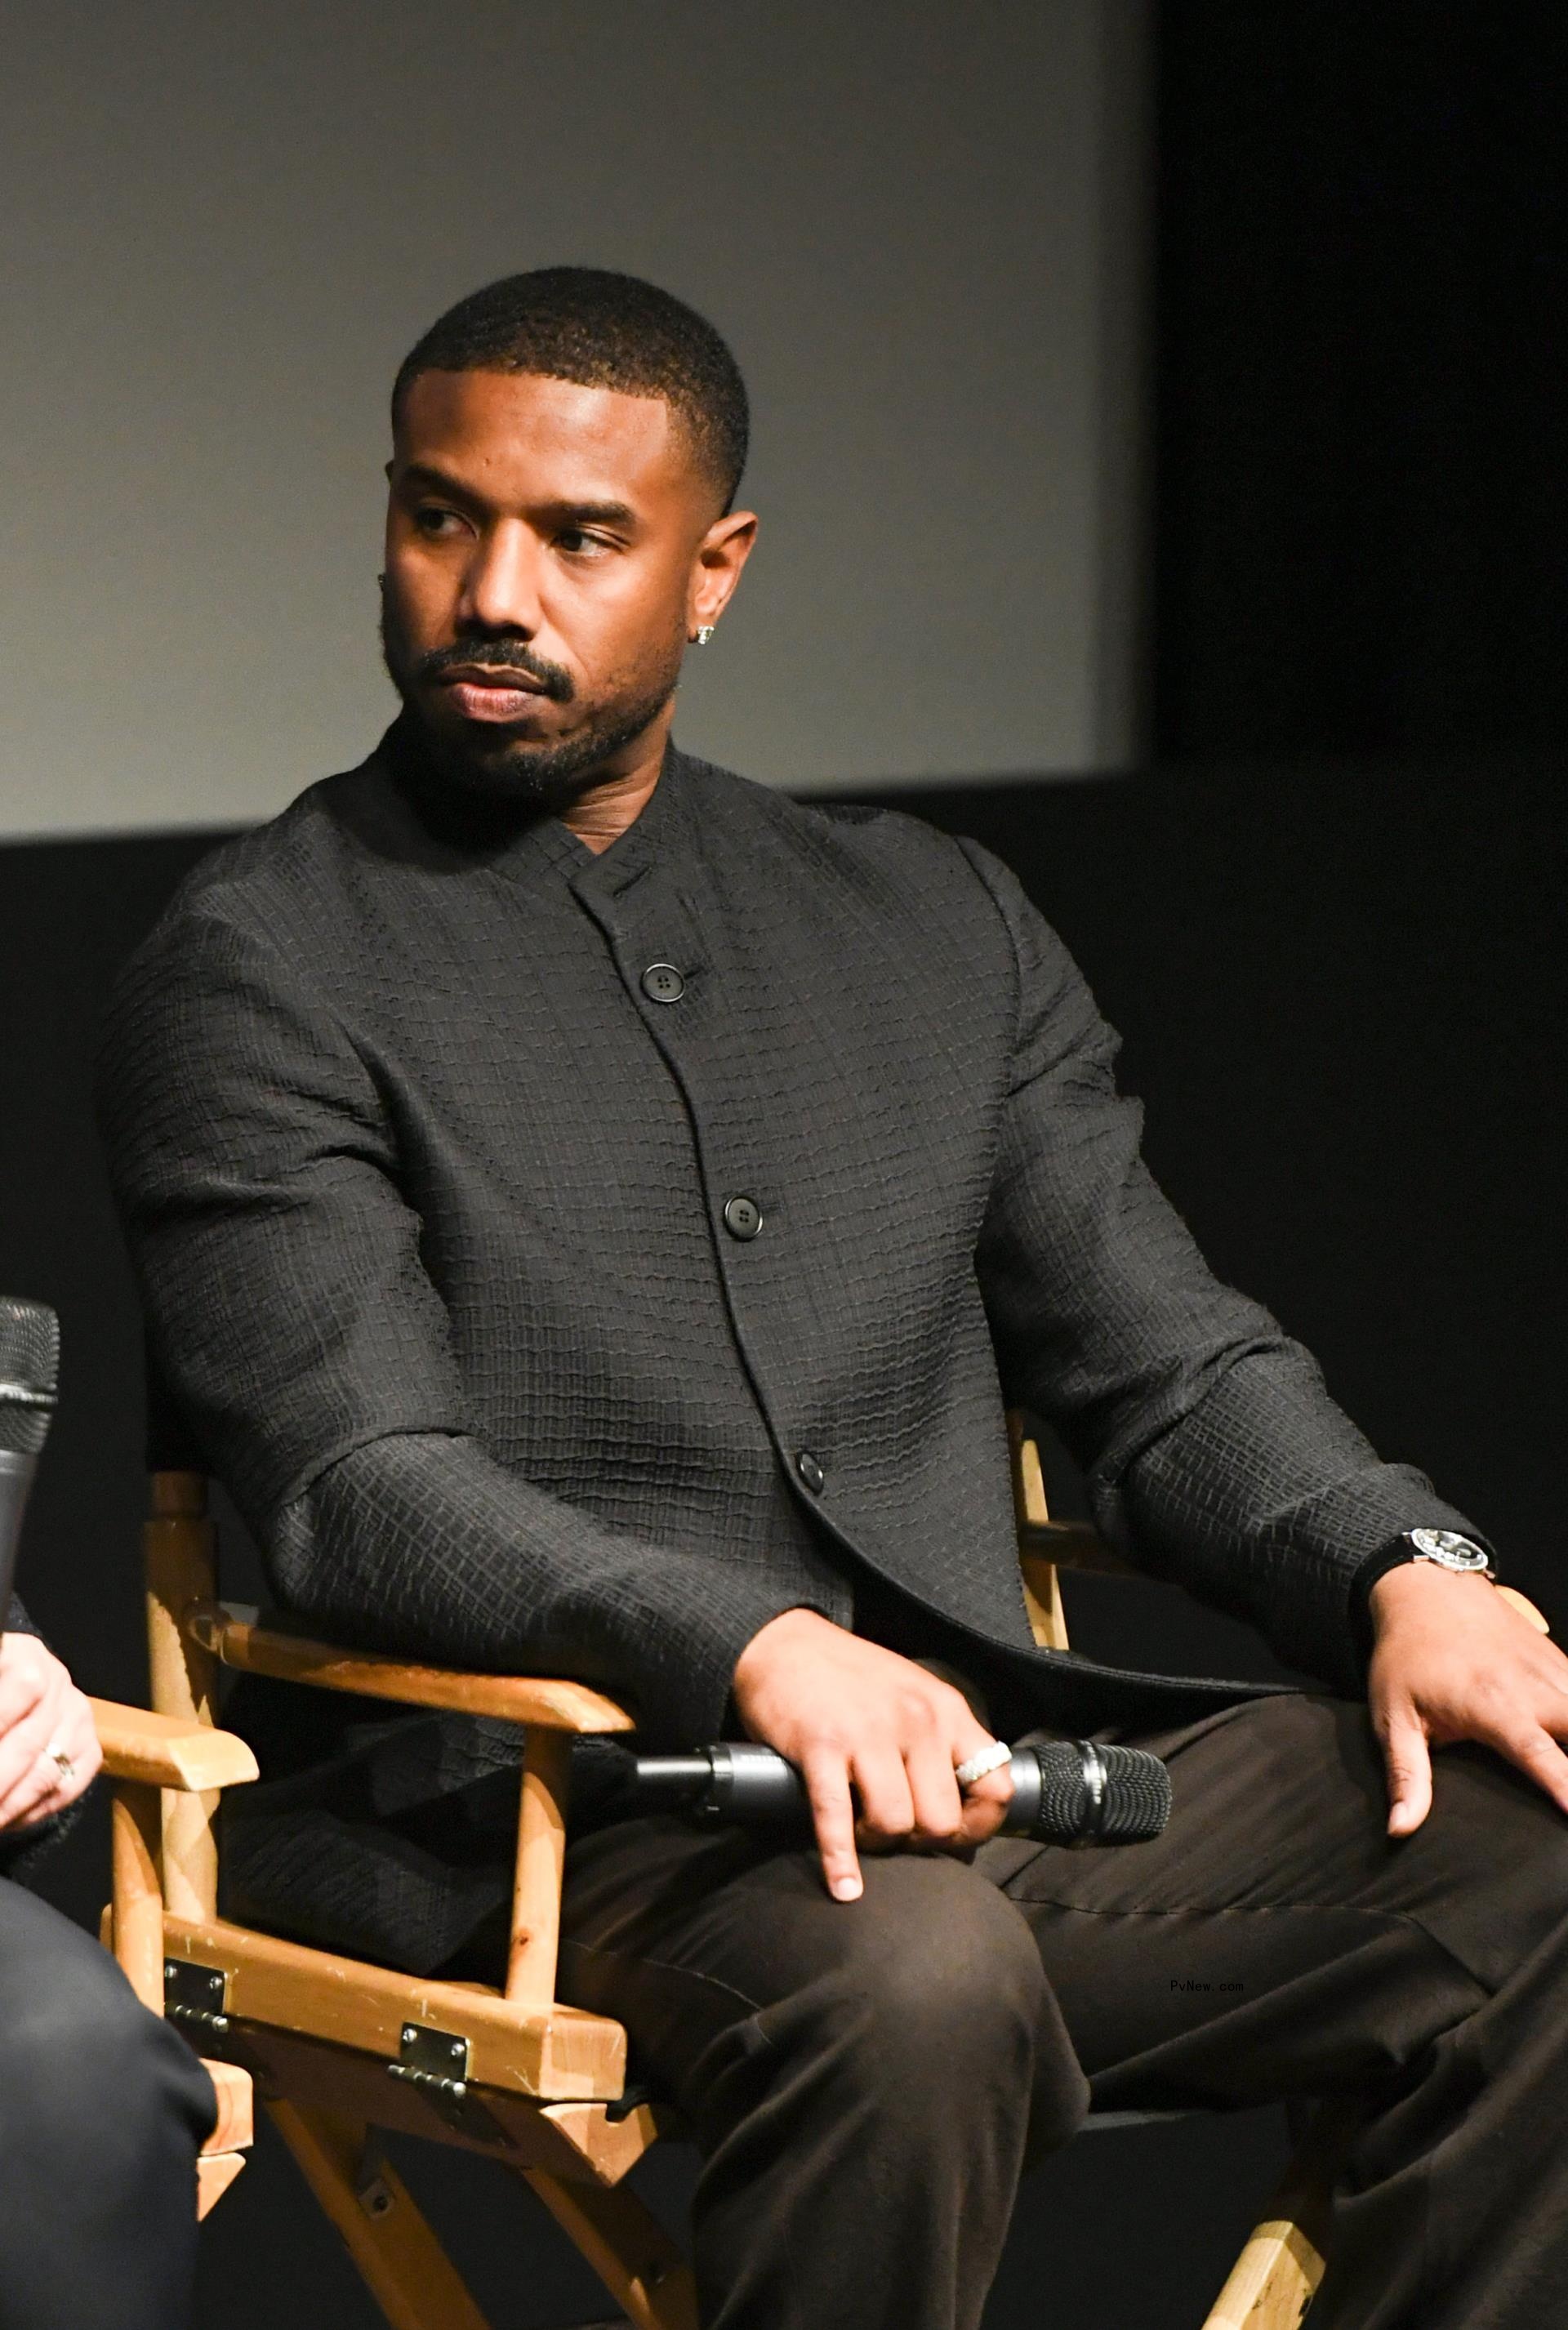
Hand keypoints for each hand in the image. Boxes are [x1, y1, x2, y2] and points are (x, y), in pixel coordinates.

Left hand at [0, 1633, 101, 1830]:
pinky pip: (68, 1788)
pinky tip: (8, 1821)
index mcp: (24, 1654)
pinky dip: (34, 1812)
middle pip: (29, 1742)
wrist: (15, 1685)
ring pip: (48, 1773)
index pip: (24, 1687)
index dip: (1, 1722)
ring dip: (10, 1805)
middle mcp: (59, 1682)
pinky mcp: (92, 1746)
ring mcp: (79, 1715)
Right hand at [731, 1609, 1014, 1900]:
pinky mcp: (821, 1747)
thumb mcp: (914, 1693)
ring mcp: (868, 1734)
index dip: (981, 1825)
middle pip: (942, 1820)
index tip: (957, 1836)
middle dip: (920, 1841)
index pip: (995, 1785)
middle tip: (899, 1834)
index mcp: (946, 1709)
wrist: (783, 1643)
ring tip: (863, 1831)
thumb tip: (960, 1808)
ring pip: (896, 1824)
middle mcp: (916, 1721)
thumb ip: (942, 1740)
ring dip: (878, 1842)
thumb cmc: (850, 1676)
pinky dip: (840, 1862)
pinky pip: (838, 1820)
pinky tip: (843, 1886)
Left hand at [1367, 1563, 1567, 1835]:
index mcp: (1493, 1707)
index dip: (1566, 1785)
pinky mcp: (1560, 1661)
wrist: (1428, 1589)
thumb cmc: (1406, 1657)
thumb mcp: (1392, 1715)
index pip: (1538, 1754)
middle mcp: (1532, 1690)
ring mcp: (1552, 1672)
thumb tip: (1401, 1829)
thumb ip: (1405, 1774)